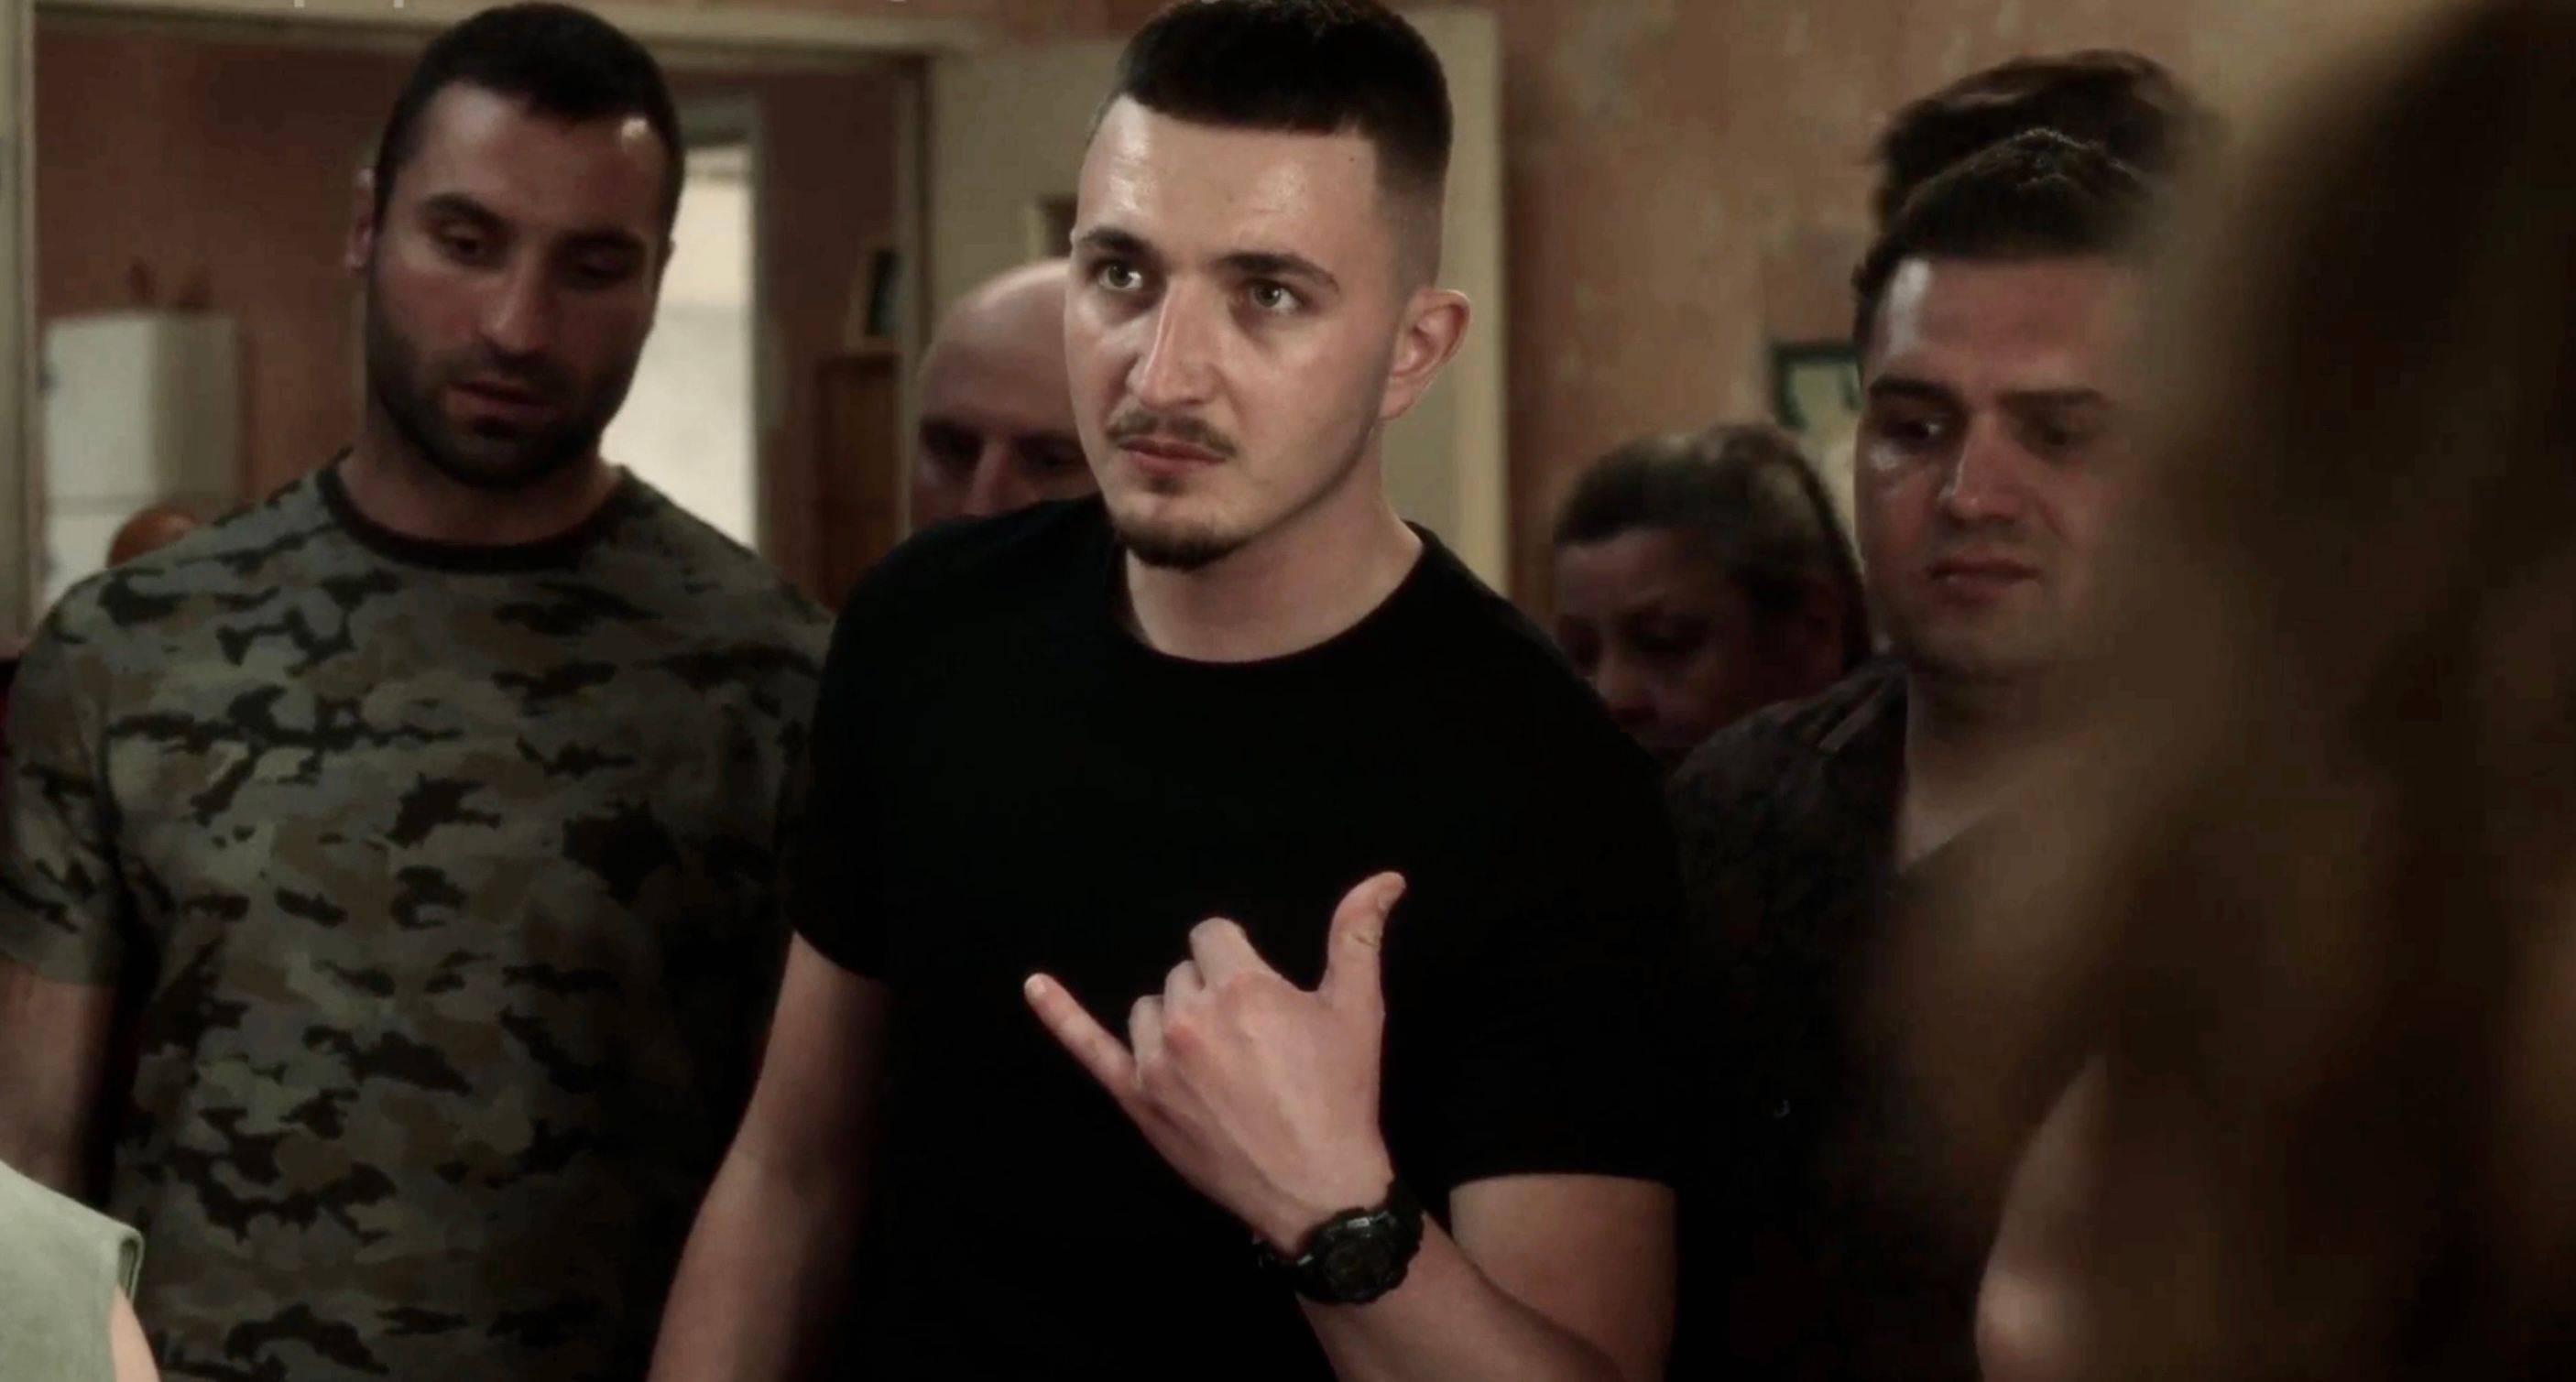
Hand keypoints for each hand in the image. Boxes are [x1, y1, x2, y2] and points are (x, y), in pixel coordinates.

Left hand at [1025, 872, 1406, 1252]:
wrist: (1317, 1188)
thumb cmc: (1339, 1096)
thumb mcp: (1357, 1011)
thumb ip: (1358, 936)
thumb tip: (1385, 879)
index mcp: (1241, 987)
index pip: (1212, 935)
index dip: (1237, 960)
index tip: (1257, 994)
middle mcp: (1190, 1018)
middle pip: (1183, 972)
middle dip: (1212, 993)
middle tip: (1252, 1042)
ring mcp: (1156, 1061)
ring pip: (1150, 1008)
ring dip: (1175, 1020)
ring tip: (1217, 1061)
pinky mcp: (1136, 1098)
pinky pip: (1088, 1048)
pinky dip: (1059, 1014)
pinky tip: (1034, 986)